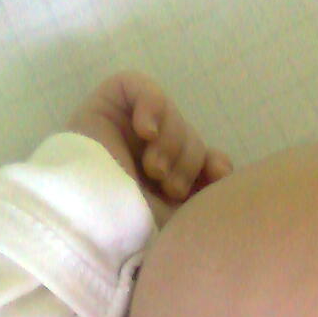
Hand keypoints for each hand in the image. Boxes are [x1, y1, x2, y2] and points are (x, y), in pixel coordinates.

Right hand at [67, 71, 233, 226]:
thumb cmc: (134, 229)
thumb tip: (224, 170)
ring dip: (172, 143)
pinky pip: (141, 87)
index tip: (217, 174)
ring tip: (154, 169)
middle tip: (170, 186)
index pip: (203, 161)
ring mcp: (125, 132)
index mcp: (162, 186)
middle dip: (188, 161)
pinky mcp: (107, 106)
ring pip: (172, 116)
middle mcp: (145, 157)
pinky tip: (146, 131)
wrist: (94, 220)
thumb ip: (205, 197)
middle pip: (191, 139)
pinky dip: (151, 105)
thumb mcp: (180, 220)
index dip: (214, 163)